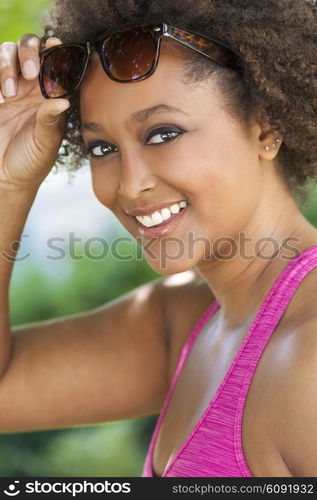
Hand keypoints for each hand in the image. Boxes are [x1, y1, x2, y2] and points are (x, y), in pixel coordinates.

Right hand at [0, 34, 69, 191]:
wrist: (5, 177)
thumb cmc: (31, 162)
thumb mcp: (46, 143)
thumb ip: (51, 120)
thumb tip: (63, 102)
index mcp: (52, 96)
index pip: (57, 63)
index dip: (57, 51)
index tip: (54, 48)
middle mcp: (32, 87)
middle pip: (30, 48)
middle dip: (29, 52)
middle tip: (30, 73)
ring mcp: (11, 87)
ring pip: (8, 52)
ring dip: (7, 64)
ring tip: (8, 94)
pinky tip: (0, 98)